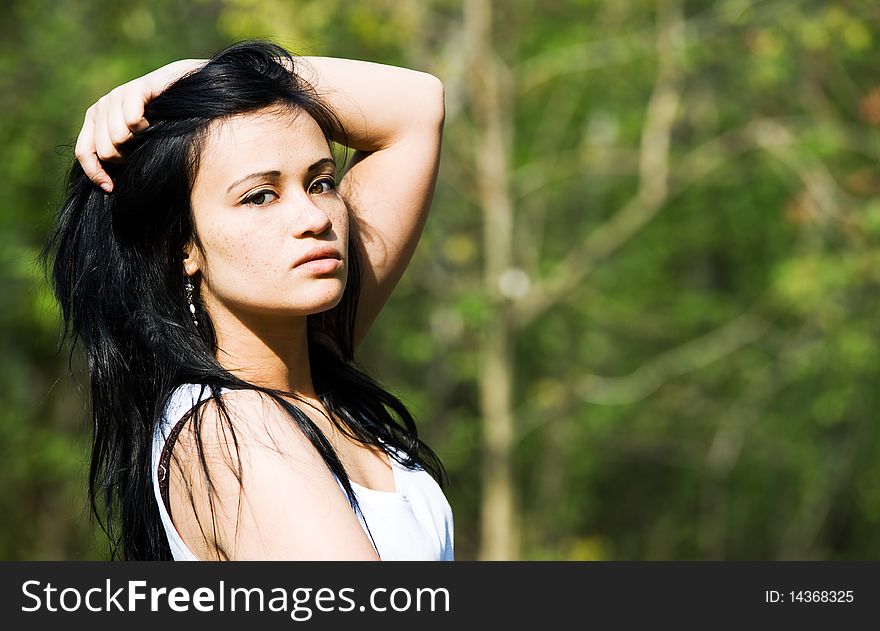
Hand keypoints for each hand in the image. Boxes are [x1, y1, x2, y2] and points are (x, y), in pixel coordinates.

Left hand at [75, 59, 203, 191]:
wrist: (186, 90)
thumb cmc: (163, 121)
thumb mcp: (136, 144)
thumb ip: (119, 157)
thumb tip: (108, 187)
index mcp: (95, 121)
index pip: (83, 152)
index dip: (96, 174)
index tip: (112, 188)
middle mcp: (101, 107)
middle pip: (105, 151)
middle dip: (127, 158)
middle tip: (143, 149)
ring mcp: (116, 96)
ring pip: (118, 138)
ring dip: (140, 141)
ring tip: (149, 132)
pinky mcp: (134, 89)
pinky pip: (131, 121)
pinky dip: (146, 127)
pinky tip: (154, 119)